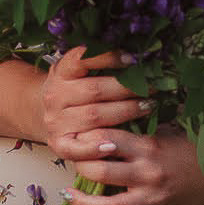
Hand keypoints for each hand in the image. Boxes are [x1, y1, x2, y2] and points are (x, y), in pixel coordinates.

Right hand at [37, 46, 148, 163]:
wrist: (51, 116)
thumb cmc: (77, 90)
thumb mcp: (82, 71)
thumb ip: (101, 61)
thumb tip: (137, 55)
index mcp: (61, 72)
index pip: (82, 59)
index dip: (108, 57)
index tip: (132, 59)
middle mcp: (55, 96)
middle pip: (95, 90)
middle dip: (127, 88)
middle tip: (152, 87)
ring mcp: (56, 122)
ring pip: (94, 116)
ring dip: (125, 111)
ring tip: (148, 106)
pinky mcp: (59, 145)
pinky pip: (76, 149)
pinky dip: (95, 148)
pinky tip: (114, 145)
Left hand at [62, 127, 203, 204]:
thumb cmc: (195, 150)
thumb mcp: (168, 134)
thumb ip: (139, 135)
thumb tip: (105, 133)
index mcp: (151, 148)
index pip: (108, 141)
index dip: (87, 140)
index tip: (75, 138)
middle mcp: (149, 174)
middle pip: (102, 172)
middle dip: (81, 168)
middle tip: (73, 164)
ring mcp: (152, 199)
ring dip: (83, 203)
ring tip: (68, 195)